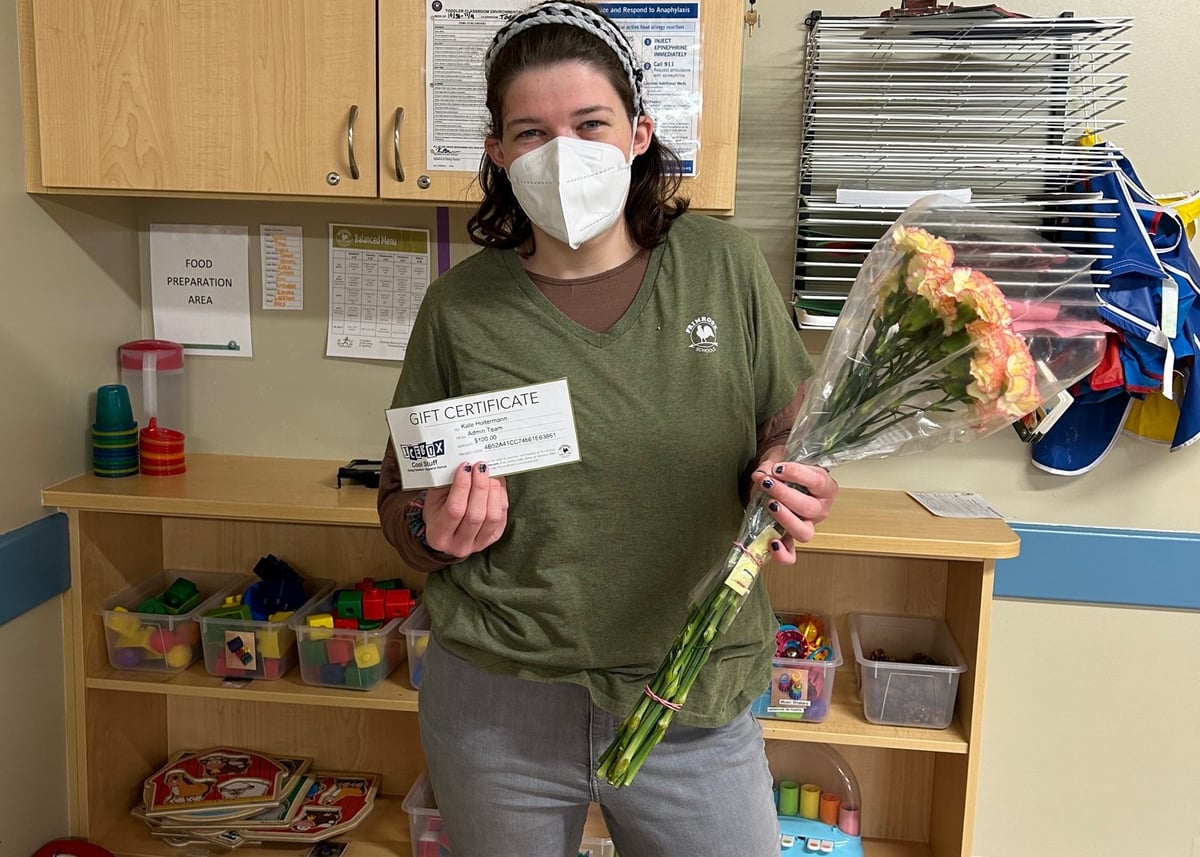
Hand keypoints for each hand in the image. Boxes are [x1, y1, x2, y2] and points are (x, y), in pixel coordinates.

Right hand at [421, 462, 508, 558]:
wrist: (447, 531)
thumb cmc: (439, 512)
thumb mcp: (434, 500)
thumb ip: (446, 485)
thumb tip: (466, 466)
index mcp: (439, 536)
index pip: (455, 510)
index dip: (462, 486)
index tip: (466, 467)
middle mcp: (459, 545)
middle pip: (476, 514)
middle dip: (480, 486)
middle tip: (480, 467)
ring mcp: (478, 544)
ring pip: (492, 516)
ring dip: (493, 491)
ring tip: (489, 474)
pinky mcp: (494, 538)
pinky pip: (502, 516)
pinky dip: (501, 497)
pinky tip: (495, 484)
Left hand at [749, 445, 837, 564]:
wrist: (778, 476)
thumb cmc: (785, 468)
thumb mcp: (780, 458)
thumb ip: (770, 465)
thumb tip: (761, 475)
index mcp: (825, 487)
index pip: (817, 482)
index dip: (797, 475)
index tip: (778, 469)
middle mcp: (820, 509)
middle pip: (809, 508)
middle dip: (785, 495)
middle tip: (768, 484)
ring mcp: (807, 525)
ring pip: (804, 532)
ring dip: (786, 519)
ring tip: (770, 505)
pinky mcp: (791, 538)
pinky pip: (791, 554)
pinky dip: (783, 554)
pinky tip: (772, 543)